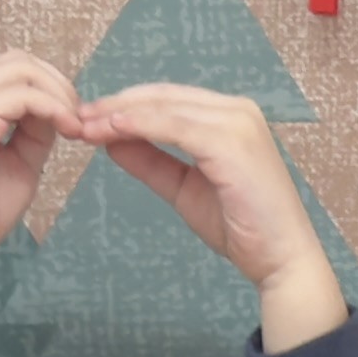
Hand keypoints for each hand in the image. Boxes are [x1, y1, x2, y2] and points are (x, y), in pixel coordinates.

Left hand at [80, 82, 345, 345]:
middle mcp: (237, 111)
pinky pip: (175, 126)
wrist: (281, 260)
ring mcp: (238, 122)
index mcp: (230, 117)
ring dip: (120, 113)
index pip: (167, 100)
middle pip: (163, 96)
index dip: (124, 106)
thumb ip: (152, 162)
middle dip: (115, 105)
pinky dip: (141, 125)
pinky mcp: (232, 141)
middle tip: (76, 118)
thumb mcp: (184, 188)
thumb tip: (111, 142)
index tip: (87, 119)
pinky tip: (112, 131)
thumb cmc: (242, 227)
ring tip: (85, 125)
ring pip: (165, 106)